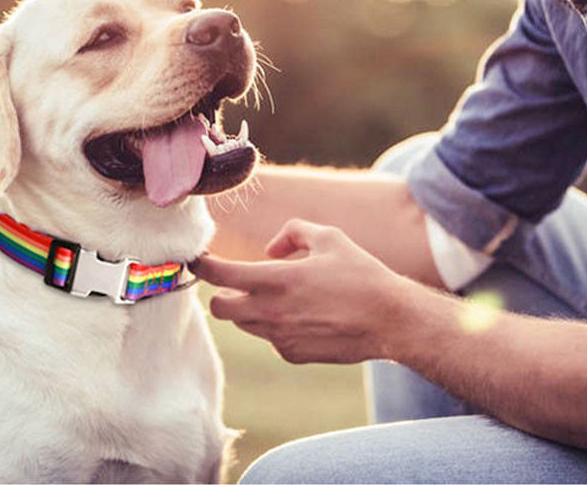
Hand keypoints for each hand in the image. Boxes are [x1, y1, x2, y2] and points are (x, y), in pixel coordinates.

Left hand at [191, 218, 406, 363]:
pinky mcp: (292, 354)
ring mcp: (280, 337)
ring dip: (247, 309)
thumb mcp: (328, 236)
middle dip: (221, 294)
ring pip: (243, 324)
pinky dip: (274, 325)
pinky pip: (269, 338)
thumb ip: (291, 232)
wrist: (389, 319)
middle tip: (234, 282)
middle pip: (220, 308)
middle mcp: (271, 312)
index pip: (220, 276)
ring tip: (274, 295)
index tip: (197, 260)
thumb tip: (270, 248)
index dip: (202, 266)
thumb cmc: (360, 273)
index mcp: (276, 279)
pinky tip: (299, 314)